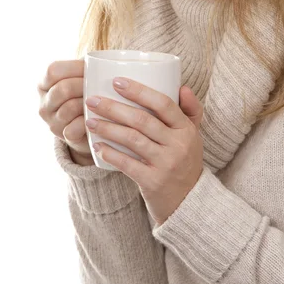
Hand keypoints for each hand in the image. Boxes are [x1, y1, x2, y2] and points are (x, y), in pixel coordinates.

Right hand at [38, 59, 93, 164]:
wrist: (89, 129)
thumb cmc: (86, 95)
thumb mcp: (80, 79)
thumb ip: (86, 69)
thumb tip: (103, 62)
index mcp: (44, 85)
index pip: (53, 70)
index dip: (74, 67)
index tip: (91, 68)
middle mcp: (44, 105)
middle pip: (62, 89)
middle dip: (84, 85)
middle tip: (100, 84)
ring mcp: (53, 122)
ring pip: (70, 107)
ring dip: (89, 103)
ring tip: (101, 99)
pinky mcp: (65, 137)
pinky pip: (74, 128)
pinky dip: (88, 122)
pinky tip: (97, 117)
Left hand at [85, 78, 203, 225]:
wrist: (189, 202)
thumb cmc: (185, 161)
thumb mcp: (193, 135)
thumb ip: (191, 110)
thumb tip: (182, 86)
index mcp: (186, 129)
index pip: (163, 103)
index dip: (139, 91)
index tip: (116, 81)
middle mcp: (178, 145)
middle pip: (142, 120)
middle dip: (113, 108)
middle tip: (92, 101)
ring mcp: (166, 164)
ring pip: (132, 139)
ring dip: (108, 128)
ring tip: (90, 121)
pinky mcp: (153, 182)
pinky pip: (127, 164)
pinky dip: (110, 154)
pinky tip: (97, 146)